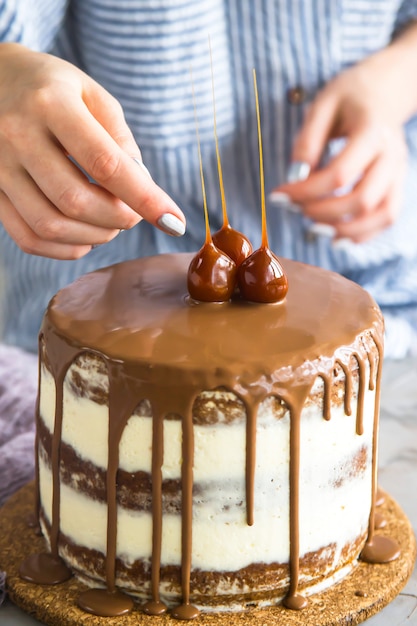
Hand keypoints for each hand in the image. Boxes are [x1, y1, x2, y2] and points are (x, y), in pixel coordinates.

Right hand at [0, 44, 185, 258]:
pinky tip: (86, 237)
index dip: (144, 197)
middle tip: (135, 214)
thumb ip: (120, 140)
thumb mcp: (92, 95)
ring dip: (95, 236)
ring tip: (112, 223)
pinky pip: (28, 237)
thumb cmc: (52, 87)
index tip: (174, 221)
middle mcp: (17, 136)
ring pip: (51, 225)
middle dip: (119, 218)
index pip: (105, 162)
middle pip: (76, 200)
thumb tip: (142, 189)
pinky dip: (65, 248)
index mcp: (51, 104)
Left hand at [273, 44, 412, 242]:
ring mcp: (399, 171)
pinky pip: (387, 217)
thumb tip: (295, 178)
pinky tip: (336, 237)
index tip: (279, 195)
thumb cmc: (348, 96)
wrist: (384, 90)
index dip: (305, 191)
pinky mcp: (397, 184)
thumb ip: (307, 141)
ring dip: (345, 229)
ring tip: (314, 228)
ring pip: (381, 214)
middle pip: (362, 199)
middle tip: (295, 209)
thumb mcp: (322, 105)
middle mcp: (392, 154)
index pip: (339, 173)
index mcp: (372, 131)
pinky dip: (363, 233)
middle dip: (323, 212)